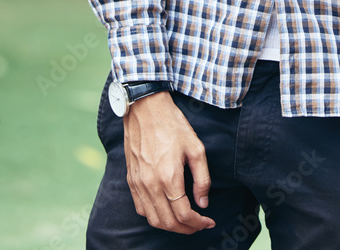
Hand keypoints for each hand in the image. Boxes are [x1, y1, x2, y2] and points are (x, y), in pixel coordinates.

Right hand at [123, 91, 216, 233]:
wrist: (145, 108)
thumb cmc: (173, 124)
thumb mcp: (196, 147)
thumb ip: (202, 178)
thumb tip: (203, 202)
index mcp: (169, 177)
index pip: (184, 214)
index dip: (198, 223)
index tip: (208, 222)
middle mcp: (151, 184)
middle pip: (168, 222)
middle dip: (186, 229)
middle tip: (198, 225)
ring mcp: (138, 183)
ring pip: (153, 219)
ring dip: (170, 226)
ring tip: (184, 221)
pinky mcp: (131, 179)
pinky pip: (140, 208)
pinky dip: (153, 216)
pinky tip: (165, 210)